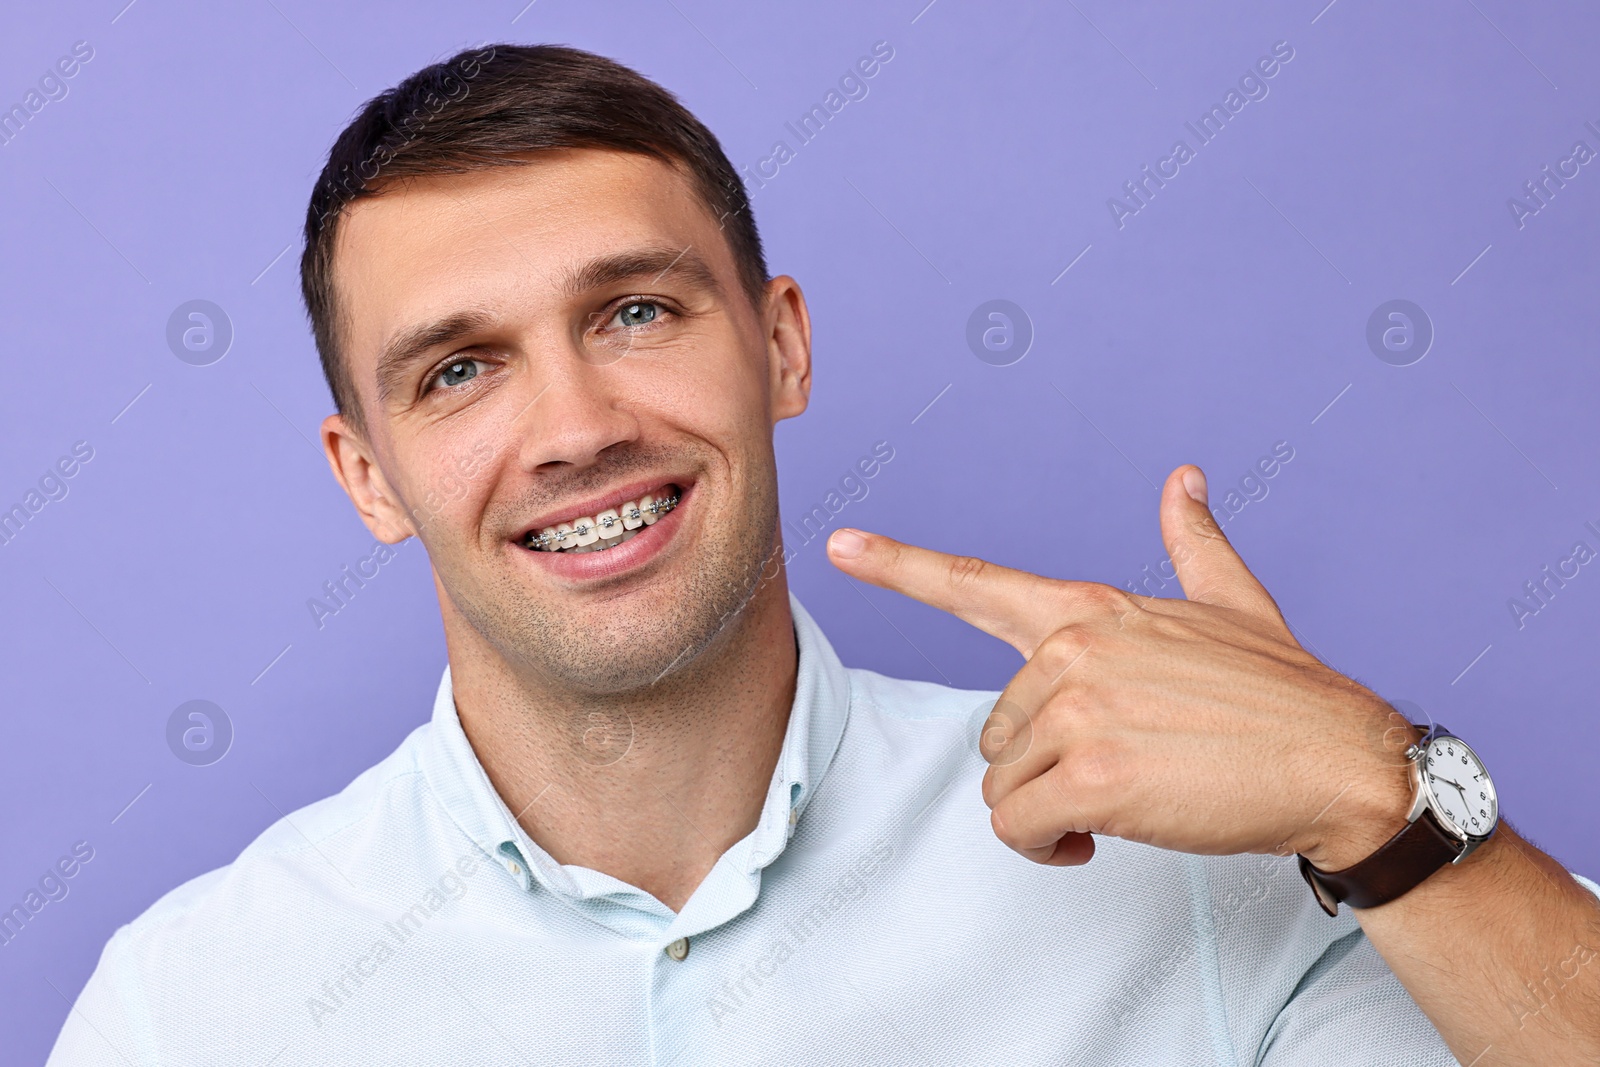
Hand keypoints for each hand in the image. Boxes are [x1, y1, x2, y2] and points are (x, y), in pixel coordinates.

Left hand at [826, 465, 1417, 869]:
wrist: (1343, 761)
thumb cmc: (1286, 693)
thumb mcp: (1232, 604)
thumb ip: (1192, 542)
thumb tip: (1183, 480)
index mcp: (1090, 609)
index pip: (975, 582)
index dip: (900, 564)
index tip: (841, 546)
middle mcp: (1070, 650)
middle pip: (995, 730)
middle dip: (1045, 765)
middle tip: (1119, 770)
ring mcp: (1078, 711)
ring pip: (1002, 784)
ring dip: (1050, 809)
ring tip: (1125, 798)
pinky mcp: (1093, 776)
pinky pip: (1019, 828)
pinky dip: (1049, 846)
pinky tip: (1101, 836)